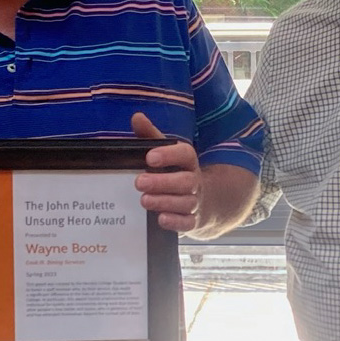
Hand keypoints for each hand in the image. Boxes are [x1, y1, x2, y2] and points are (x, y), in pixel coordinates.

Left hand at [131, 112, 200, 231]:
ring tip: (144, 201)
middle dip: (162, 182)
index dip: (169, 155)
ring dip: (165, 201)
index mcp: (188, 161)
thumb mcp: (163, 152)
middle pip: (185, 181)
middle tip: (139, 182)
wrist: (202, 199)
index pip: (185, 154)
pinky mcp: (192, 220)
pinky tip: (161, 219)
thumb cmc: (173, 171)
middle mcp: (194, 181)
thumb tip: (137, 117)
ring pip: (185, 202)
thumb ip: (150, 136)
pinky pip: (187, 223)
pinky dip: (175, 222)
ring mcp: (194, 202)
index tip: (150, 157)